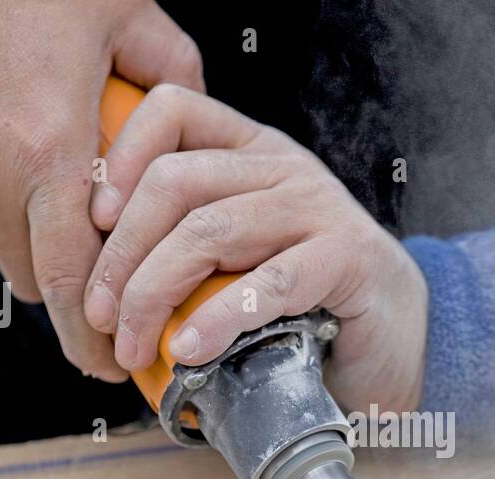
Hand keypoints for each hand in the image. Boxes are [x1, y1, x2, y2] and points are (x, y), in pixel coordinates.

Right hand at [0, 0, 203, 381]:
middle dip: (76, 304)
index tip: (117, 365)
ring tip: (63, 193)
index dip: (97, 338)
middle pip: (39, 285)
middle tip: (108, 308)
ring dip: (38, 239)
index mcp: (49, 151)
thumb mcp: (121, 11)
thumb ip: (174, 71)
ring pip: (4, 246)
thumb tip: (198, 117)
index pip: (75, 280)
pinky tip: (13, 148)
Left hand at [83, 86, 427, 412]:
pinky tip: (190, 350)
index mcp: (251, 152)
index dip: (120, 157)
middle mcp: (283, 169)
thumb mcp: (241, 261)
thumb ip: (188, 250)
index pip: (173, 112)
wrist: (402, 340)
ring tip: (133, 345)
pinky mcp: (346, 260)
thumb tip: (97, 283)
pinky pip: (269, 283)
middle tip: (100, 317)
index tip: (93, 222)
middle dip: (120, 256)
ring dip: (154, 293)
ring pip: (209, 231)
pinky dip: (219, 320)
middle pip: (175, 183)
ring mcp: (318, 210)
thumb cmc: (309, 305)